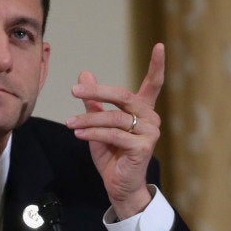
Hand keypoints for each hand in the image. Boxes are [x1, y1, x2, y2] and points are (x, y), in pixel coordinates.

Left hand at [66, 43, 164, 218]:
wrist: (119, 185)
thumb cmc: (111, 154)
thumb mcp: (98, 124)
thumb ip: (93, 101)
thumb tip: (84, 74)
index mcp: (142, 110)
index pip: (153, 84)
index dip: (157, 65)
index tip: (160, 46)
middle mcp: (150, 118)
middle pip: (123, 96)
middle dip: (97, 91)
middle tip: (74, 91)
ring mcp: (149, 132)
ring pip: (114, 118)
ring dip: (88, 120)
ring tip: (69, 124)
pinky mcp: (143, 147)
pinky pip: (114, 134)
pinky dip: (93, 133)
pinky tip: (78, 134)